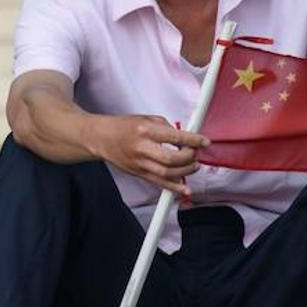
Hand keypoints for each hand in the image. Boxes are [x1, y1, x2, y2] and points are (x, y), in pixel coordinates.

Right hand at [87, 114, 208, 195]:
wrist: (102, 138)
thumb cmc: (123, 127)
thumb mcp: (147, 118)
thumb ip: (167, 127)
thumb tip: (184, 138)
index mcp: (145, 130)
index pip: (175, 137)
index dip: (193, 140)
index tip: (204, 141)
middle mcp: (142, 148)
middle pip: (171, 159)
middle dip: (189, 157)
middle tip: (195, 153)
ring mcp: (140, 163)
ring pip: (167, 173)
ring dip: (185, 171)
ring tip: (193, 165)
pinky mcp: (139, 173)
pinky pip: (159, 183)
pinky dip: (174, 188)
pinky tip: (185, 188)